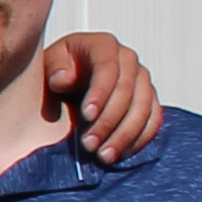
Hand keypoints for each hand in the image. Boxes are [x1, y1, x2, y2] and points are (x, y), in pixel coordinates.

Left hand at [44, 31, 163, 159]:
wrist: (71, 78)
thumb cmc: (59, 70)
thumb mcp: (49, 64)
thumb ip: (55, 69)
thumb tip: (64, 78)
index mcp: (103, 46)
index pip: (107, 68)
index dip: (100, 93)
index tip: (87, 115)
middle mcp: (128, 59)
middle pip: (127, 91)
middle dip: (109, 121)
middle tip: (90, 144)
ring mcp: (142, 79)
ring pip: (143, 108)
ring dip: (125, 135)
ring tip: (104, 156)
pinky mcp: (149, 99)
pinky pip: (153, 120)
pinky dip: (140, 139)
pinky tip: (121, 154)